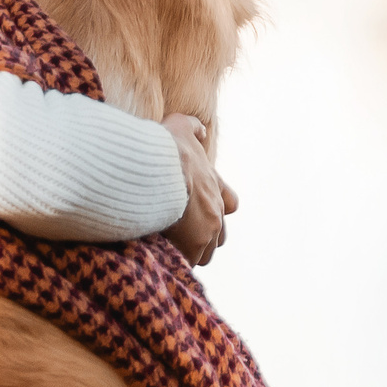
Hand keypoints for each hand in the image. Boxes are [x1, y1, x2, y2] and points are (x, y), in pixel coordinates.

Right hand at [159, 113, 238, 266]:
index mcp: (214, 184)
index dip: (218, 209)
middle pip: (219, 236)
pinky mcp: (195, 243)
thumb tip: (201, 132)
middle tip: (180, 236)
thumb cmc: (164, 147)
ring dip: (190, 253)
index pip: (231, 203)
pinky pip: (188, 261)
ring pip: (205, 253)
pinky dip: (176, 261)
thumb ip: (193, 128)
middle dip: (203, 238)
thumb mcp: (180, 126)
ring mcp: (208, 228)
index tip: (201, 211)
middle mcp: (216, 209)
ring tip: (169, 251)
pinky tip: (161, 257)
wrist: (156, 168)